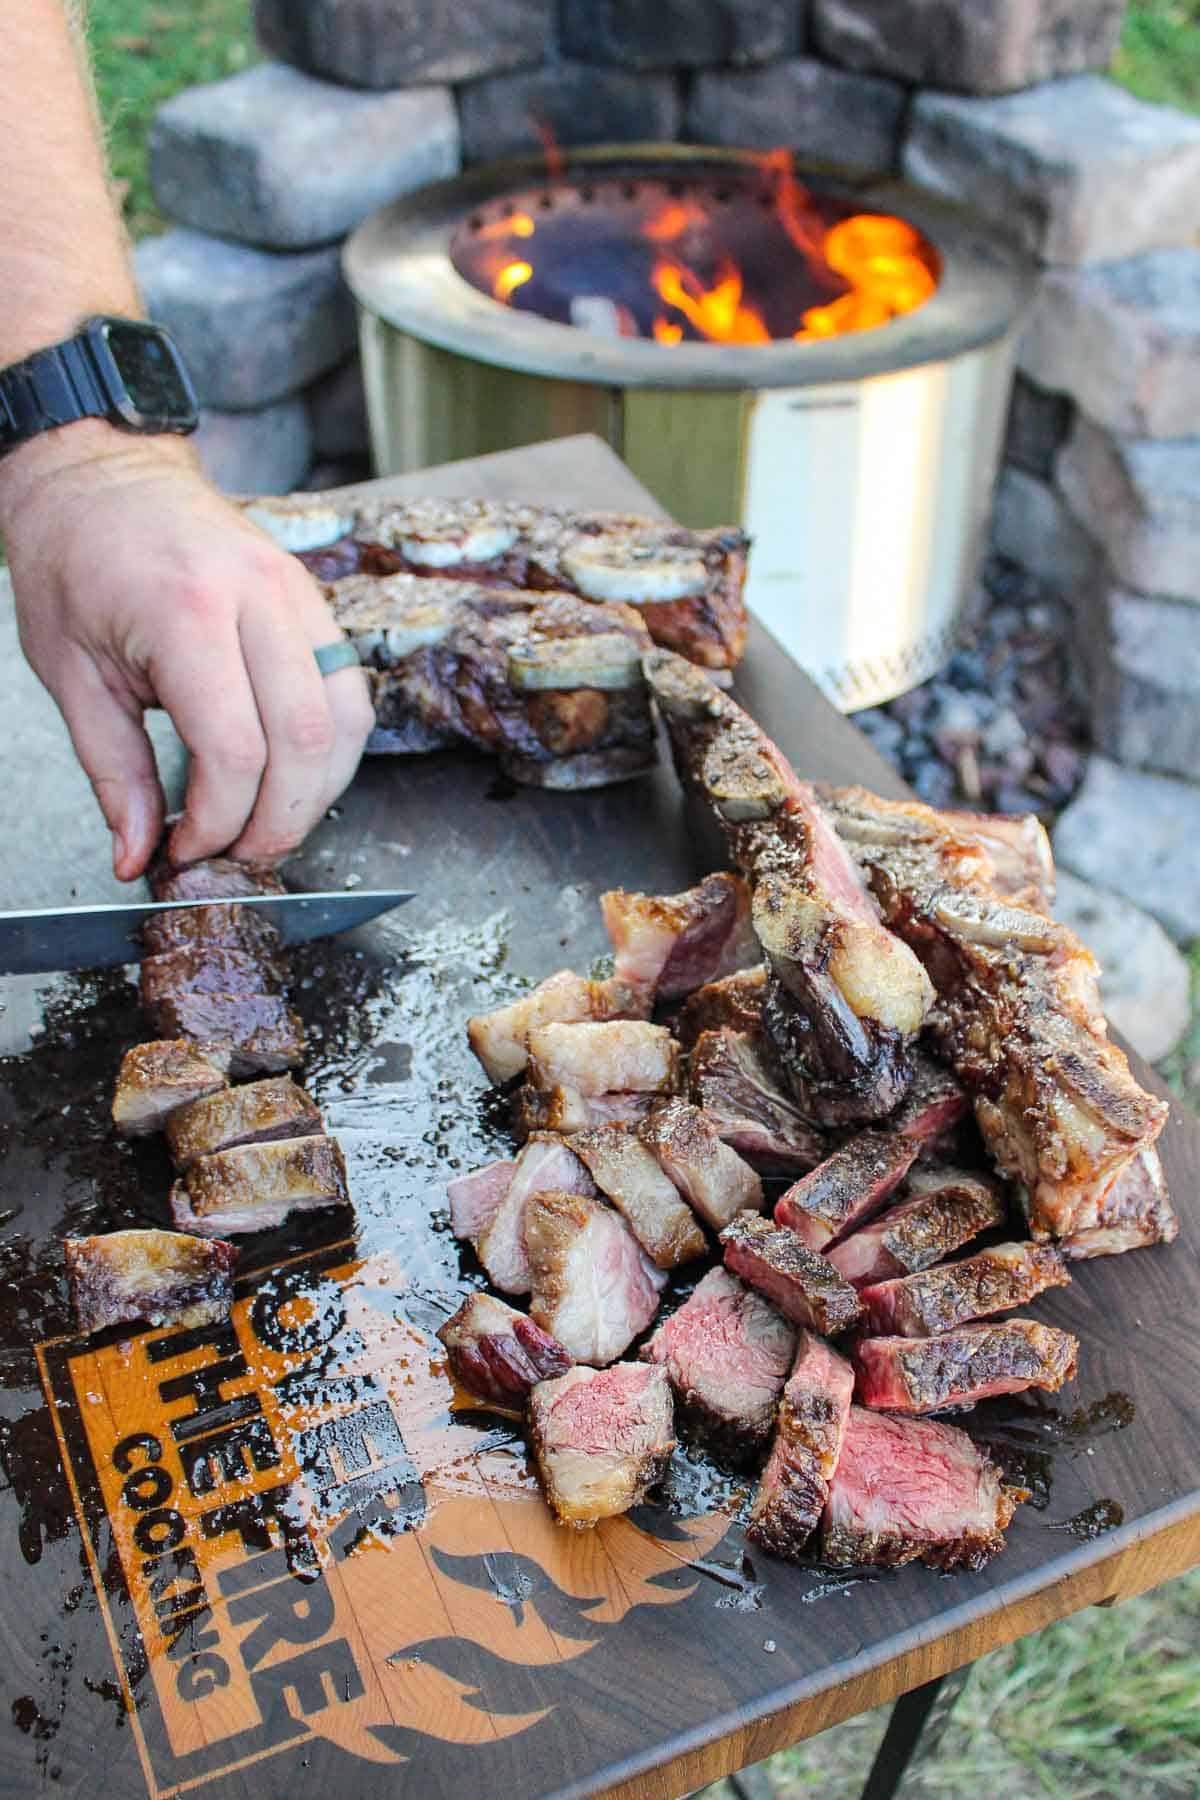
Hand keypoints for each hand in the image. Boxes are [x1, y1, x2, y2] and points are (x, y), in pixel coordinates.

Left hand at [0, 426, 373, 879]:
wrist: (102, 475)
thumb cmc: (74, 562)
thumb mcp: (70, 676)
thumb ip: (113, 775)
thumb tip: (138, 855)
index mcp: (185, 613)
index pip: (234, 751)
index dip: (219, 821)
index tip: (188, 848)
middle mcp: (257, 598)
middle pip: (305, 742)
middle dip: (279, 820)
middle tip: (241, 855)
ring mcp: (297, 594)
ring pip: (346, 720)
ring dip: (320, 791)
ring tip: (273, 824)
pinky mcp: (314, 600)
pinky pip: (351, 690)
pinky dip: (333, 749)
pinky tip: (296, 774)